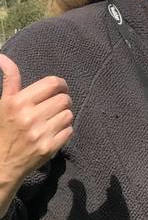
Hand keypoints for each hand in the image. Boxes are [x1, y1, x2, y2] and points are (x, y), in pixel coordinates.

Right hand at [0, 55, 73, 206]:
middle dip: (65, 100)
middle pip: (64, 99)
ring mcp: (41, 133)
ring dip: (65, 115)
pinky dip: (66, 130)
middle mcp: (30, 116)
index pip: (52, 84)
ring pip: (69, 115)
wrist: (3, 161)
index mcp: (18, 102)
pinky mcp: (49, 148)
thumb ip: (10, 80)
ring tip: (55, 118)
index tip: (61, 88)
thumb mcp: (4, 102)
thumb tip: (4, 58)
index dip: (61, 84)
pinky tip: (55, 131)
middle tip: (59, 104)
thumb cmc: (4, 129)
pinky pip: (69, 131)